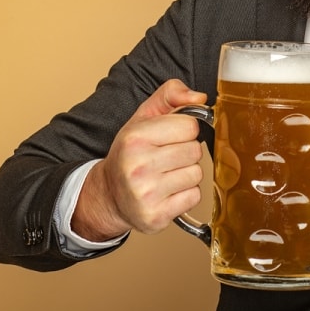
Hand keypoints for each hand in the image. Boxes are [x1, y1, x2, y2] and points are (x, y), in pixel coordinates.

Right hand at [71, 79, 207, 240]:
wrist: (109, 194)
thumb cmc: (131, 152)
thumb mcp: (143, 117)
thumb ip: (171, 94)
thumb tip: (200, 97)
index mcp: (135, 138)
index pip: (190, 126)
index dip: (184, 130)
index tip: (171, 136)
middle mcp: (138, 166)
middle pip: (195, 150)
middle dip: (186, 152)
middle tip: (167, 157)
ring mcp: (146, 194)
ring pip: (197, 174)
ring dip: (187, 173)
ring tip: (167, 174)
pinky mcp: (156, 216)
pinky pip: (194, 197)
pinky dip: (186, 194)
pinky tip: (168, 191)